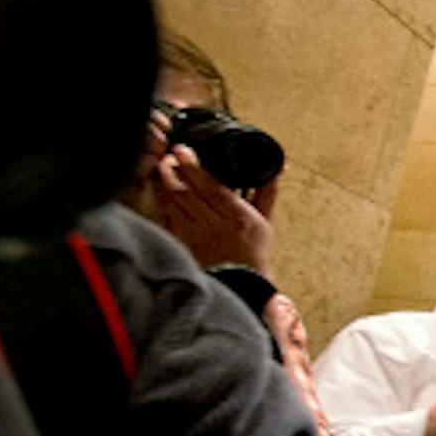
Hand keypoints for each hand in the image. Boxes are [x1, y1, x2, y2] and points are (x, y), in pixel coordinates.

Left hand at [154, 146, 277, 272]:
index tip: (183, 150)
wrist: (241, 285)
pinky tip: (159, 187)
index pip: (212, 187)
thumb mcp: (266, 221)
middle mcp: (216, 226)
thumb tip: (276, 169)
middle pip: (188, 192)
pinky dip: (161, 199)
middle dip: (173, 169)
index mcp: (239, 217)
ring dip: (164, 181)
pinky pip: (167, 216)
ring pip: (174, 202)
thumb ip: (267, 192)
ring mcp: (196, 236)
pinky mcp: (182, 243)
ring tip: (161, 166)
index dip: (194, 167)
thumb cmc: (253, 253)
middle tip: (169, 154)